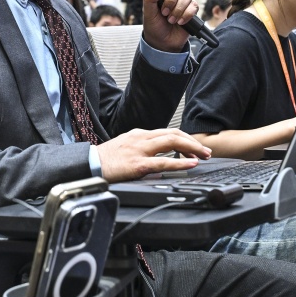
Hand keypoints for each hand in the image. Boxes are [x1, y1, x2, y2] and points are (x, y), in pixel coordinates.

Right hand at [97, 128, 211, 182]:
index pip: (168, 132)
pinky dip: (179, 162)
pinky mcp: (137, 164)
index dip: (185, 138)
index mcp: (139, 135)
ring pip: (171, 142)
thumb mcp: (125, 146)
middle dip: (193, 141)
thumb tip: (158, 155)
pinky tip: (191, 164)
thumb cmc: (106, 160)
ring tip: (204, 155)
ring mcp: (140, 150)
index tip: (196, 147)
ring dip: (192, 148)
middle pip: (174, 134)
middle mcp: (141, 138)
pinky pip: (163, 162)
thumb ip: (142, 148)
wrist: (89, 165)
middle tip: (207, 151)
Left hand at [140, 0, 197, 52]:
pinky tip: (180, 22)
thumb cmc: (154, 26)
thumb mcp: (147, 13)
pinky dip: (186, 15)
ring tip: (171, 20)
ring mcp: (182, 0)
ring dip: (178, 10)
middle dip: (170, 1)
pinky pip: (194, 6)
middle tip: (164, 12)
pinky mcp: (191, 9)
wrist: (163, 43)